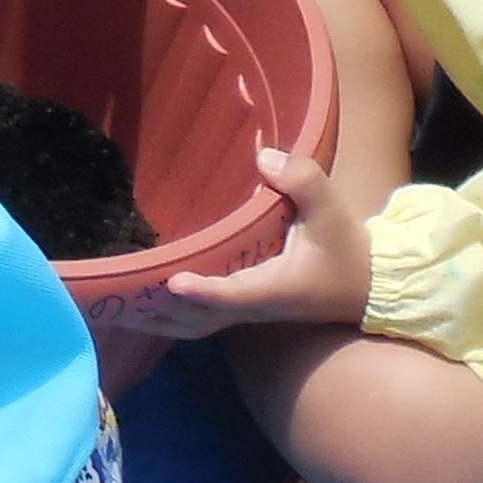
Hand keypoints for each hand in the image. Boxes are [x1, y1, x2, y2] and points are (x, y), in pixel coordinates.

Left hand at [126, 146, 369, 336]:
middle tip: (116, 300)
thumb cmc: (346, 247)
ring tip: (115, 309)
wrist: (367, 284)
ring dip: (158, 320)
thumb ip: (303, 180)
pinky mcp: (245, 308)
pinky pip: (202, 319)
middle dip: (160, 312)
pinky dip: (172, 316)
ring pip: (195, 325)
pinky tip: (143, 304)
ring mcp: (247, 312)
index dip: (203, 291)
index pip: (232, 295)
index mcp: (273, 288)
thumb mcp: (331, 210)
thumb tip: (264, 157)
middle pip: (199, 319)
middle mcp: (254, 306)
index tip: (172, 282)